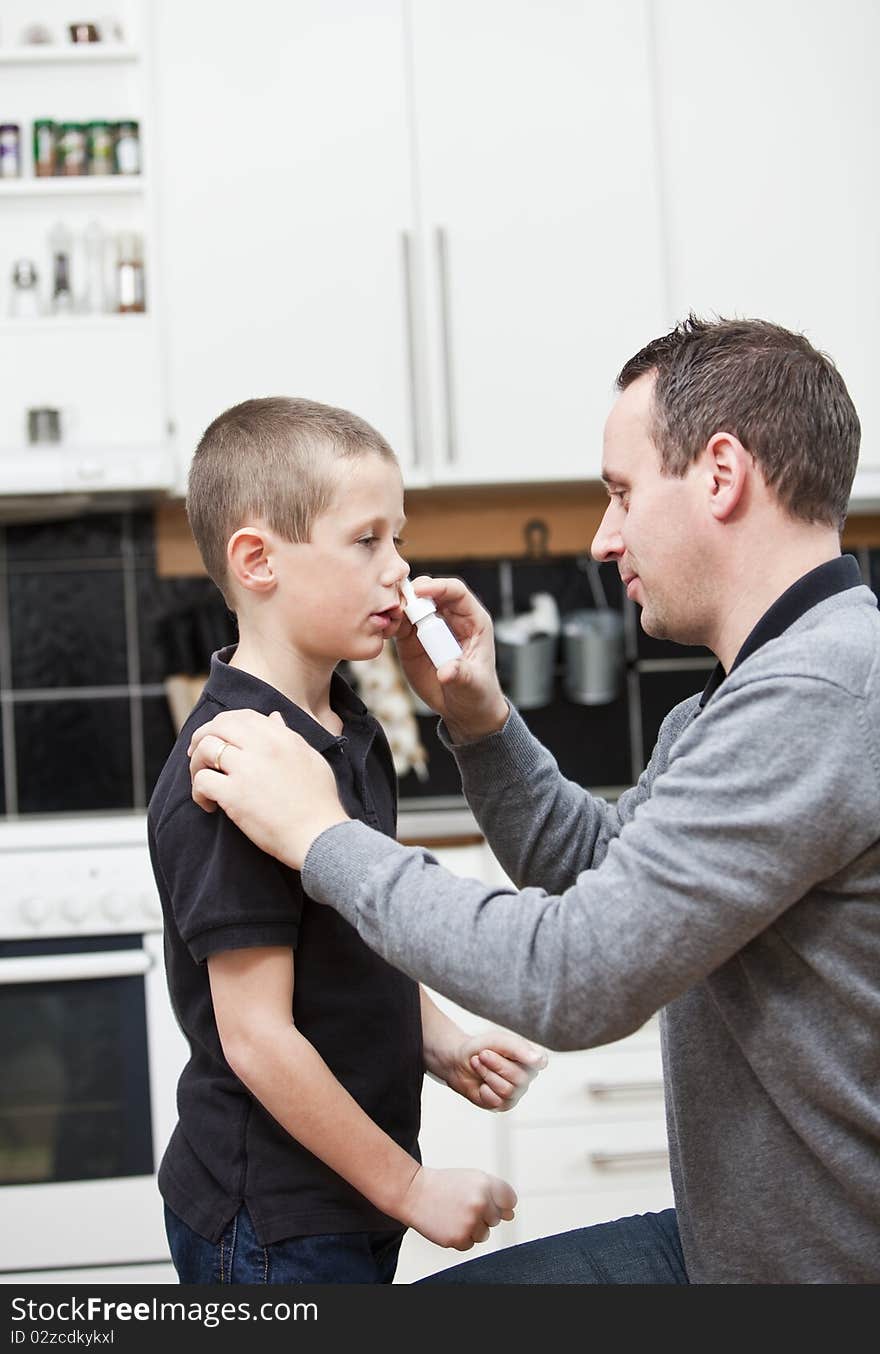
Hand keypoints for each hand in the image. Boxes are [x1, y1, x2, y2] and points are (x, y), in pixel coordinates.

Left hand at [187, 710, 348, 869]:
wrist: (321, 836)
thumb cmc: (320, 802)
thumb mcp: (311, 758)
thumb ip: (289, 736)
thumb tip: (273, 717)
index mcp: (282, 737)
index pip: (243, 716)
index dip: (223, 724)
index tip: (217, 737)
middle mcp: (264, 746)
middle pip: (219, 725)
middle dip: (201, 738)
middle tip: (196, 755)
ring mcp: (248, 769)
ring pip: (206, 749)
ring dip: (196, 764)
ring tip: (201, 781)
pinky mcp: (235, 795)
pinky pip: (202, 780)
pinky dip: (198, 792)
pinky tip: (208, 805)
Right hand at [394, 575, 509, 741]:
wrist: (462, 709)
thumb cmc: (476, 693)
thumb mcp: (472, 685)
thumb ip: (461, 676)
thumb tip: (447, 671)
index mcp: (473, 621)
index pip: (456, 592)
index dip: (438, 587)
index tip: (419, 591)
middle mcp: (449, 618)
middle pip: (430, 591)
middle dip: (412, 592)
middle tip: (397, 603)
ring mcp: (429, 627)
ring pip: (411, 604)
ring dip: (398, 605)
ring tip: (387, 617)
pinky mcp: (412, 640)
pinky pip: (399, 623)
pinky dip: (390, 622)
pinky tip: (384, 629)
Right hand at [399, 1165, 516, 1250]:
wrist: (414, 1192)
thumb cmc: (443, 1185)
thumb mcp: (471, 1179)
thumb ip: (495, 1194)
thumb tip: (510, 1216)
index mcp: (486, 1183)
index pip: (510, 1200)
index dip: (500, 1203)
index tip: (488, 1201)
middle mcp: (480, 1202)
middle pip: (496, 1219)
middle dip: (483, 1214)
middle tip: (461, 1204)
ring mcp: (470, 1222)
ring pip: (484, 1234)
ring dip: (472, 1227)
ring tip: (454, 1213)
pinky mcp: (459, 1238)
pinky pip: (470, 1244)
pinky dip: (460, 1237)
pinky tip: (448, 1223)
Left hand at [443, 1028, 547, 1110]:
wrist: (458, 1061)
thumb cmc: (481, 1048)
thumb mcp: (497, 1041)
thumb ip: (518, 1048)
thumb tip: (540, 1061)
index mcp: (530, 1058)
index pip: (541, 1061)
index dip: (532, 1060)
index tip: (517, 1054)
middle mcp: (527, 1077)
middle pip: (519, 1078)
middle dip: (495, 1065)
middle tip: (482, 1055)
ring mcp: (516, 1093)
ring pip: (507, 1091)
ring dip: (487, 1075)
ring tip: (478, 1064)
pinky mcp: (503, 1105)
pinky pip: (497, 1102)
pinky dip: (484, 1090)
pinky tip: (481, 1084)